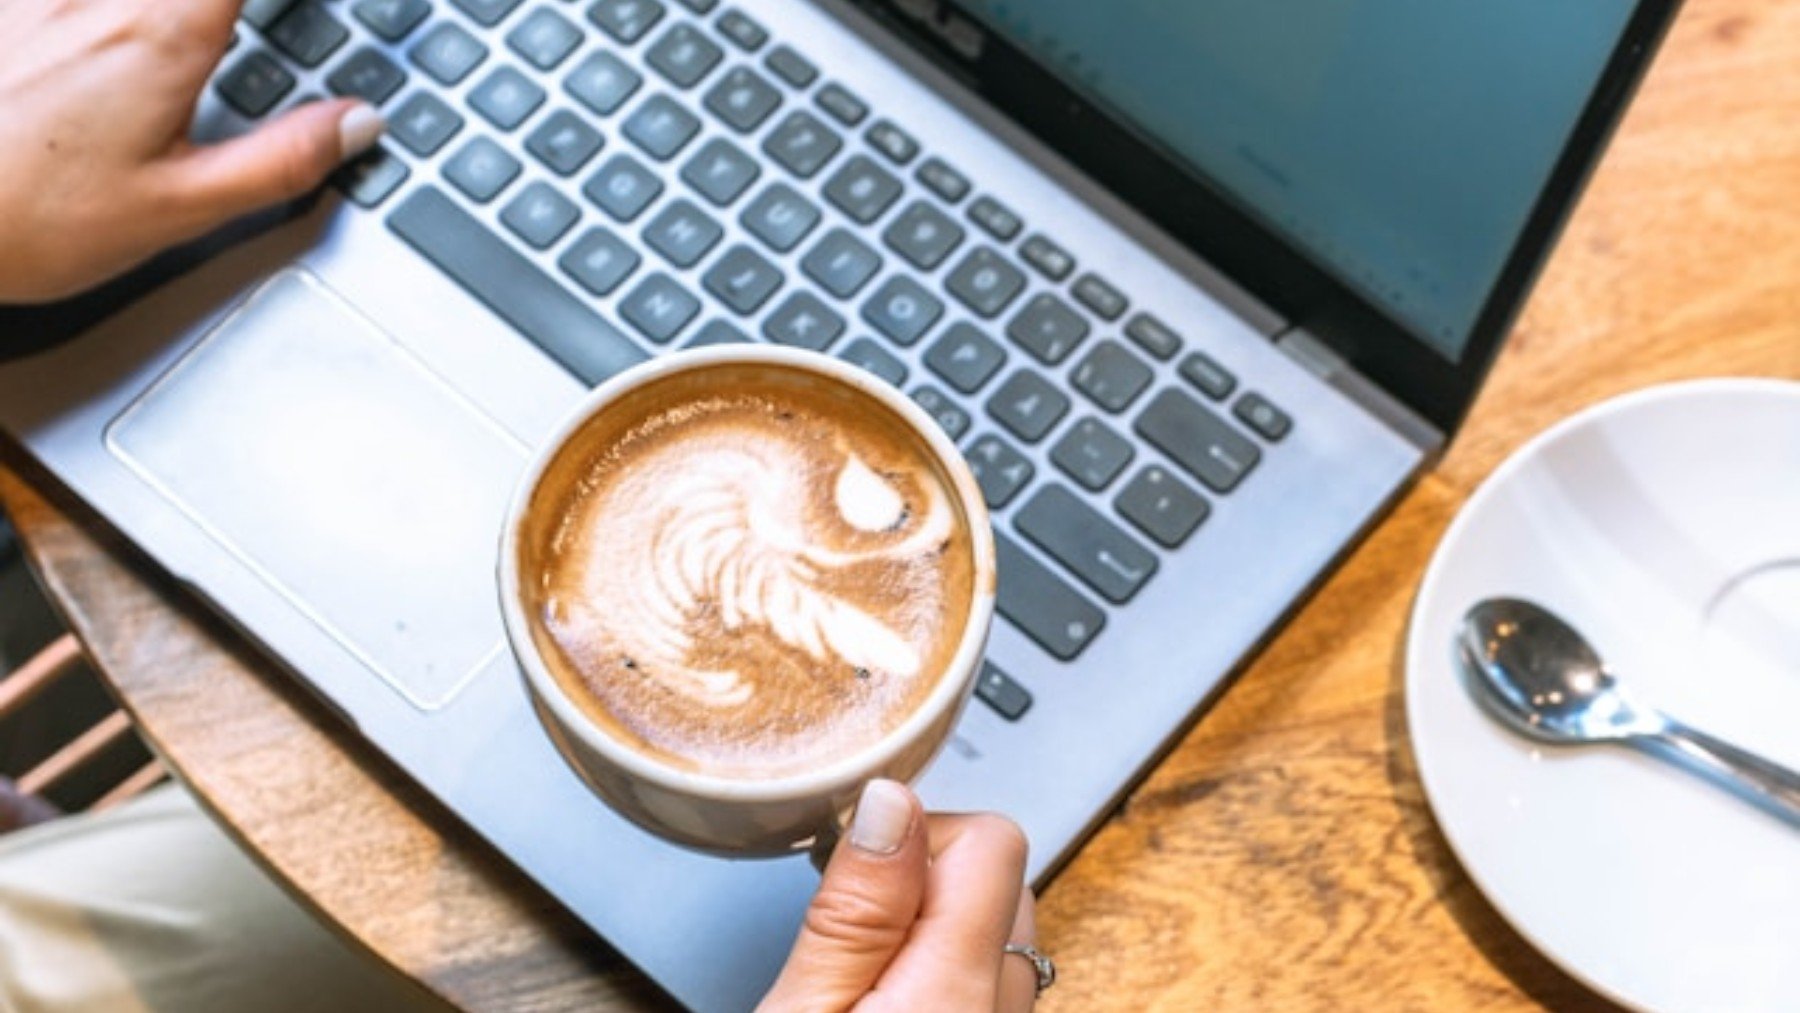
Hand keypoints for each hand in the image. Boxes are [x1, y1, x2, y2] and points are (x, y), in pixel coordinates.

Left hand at [0, 0, 382, 301]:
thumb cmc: (28, 218)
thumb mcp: (178, 210)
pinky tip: (99, 30)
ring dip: (162, 12)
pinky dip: (96, 16)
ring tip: (187, 37)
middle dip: (215, 9)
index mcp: (161, 33)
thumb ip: (278, 159)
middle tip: (226, 36)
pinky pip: (59, 0)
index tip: (316, 9)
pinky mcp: (7, 13)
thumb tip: (358, 126)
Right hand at [760, 781, 1040, 1011]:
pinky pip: (986, 984)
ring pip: (993, 935)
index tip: (853, 875)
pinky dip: (941, 975)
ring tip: (861, 981)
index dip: (913, 836)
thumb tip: (891, 802)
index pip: (990, 838)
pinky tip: (884, 1004)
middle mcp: (1003, 1006)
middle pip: (997, 881)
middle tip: (848, 936)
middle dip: (921, 884)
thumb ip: (853, 914)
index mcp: (960, 985)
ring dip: (933, 934)